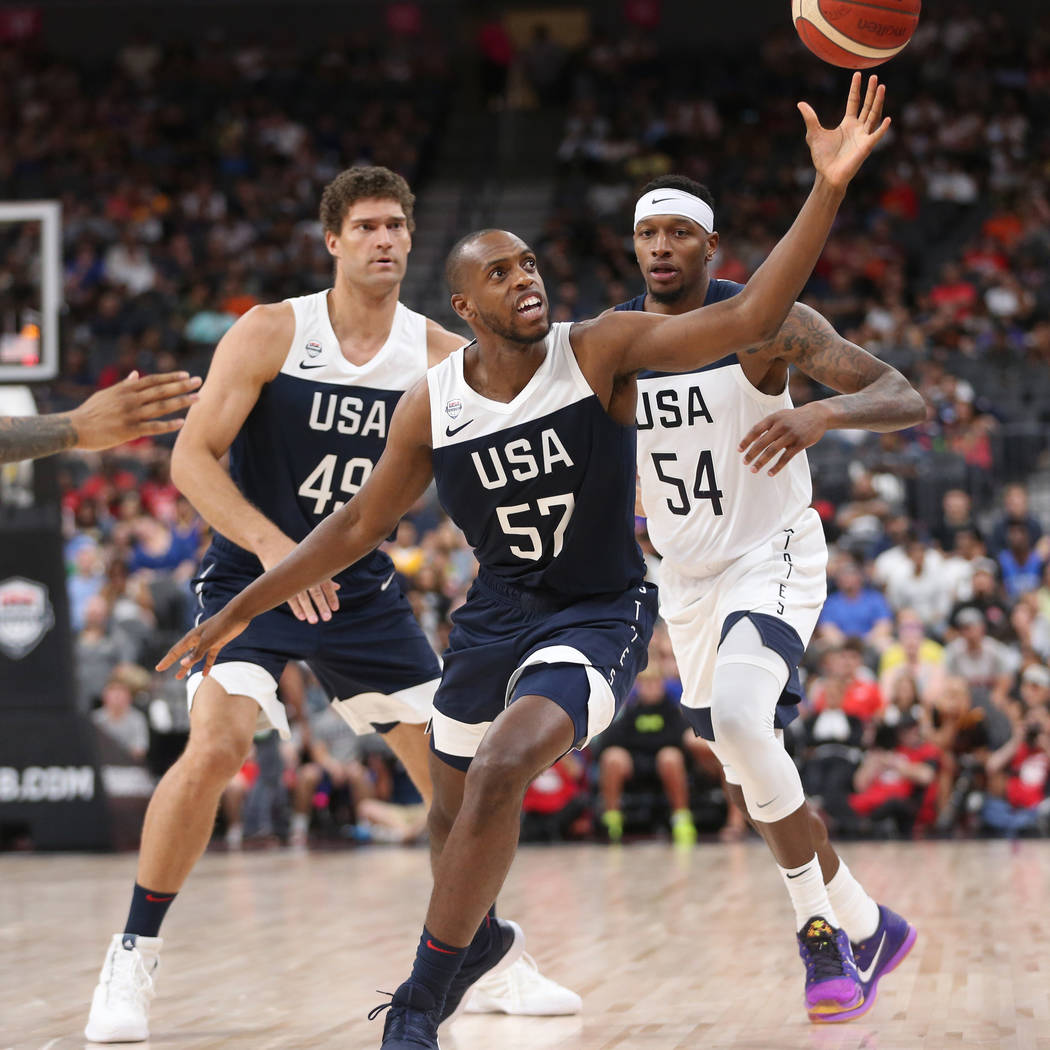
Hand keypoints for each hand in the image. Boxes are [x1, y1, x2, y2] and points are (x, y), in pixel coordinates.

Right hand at [70, 371, 201, 449]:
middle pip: (161, 390)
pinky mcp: (129, 431)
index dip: (170, 377)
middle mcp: (130, 399)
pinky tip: (182, 423)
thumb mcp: (106, 394)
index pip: (152, 380)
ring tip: (198, 398)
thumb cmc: (91, 412)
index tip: (186, 375)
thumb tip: (135, 374)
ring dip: (181, 402)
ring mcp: (130, 415)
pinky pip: (153, 427)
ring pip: (161, 406)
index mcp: (125, 390)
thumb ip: (124, 385)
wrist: (75, 428)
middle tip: (199, 382)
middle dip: (181, 386)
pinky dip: (168, 425)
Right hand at [156, 609, 249, 679]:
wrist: (237, 615)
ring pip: (194, 657)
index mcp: (191, 638)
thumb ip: (197, 653)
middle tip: (163, 671)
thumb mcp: (208, 641)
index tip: (158, 669)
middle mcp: (197, 640)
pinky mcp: (217, 643)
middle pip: (182, 654)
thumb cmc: (221, 625)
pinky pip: (209, 657)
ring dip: (187, 666)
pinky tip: (205, 674)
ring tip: (179, 677)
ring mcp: (207, 641)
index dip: (166, 661)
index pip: (175, 652)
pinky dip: (207, 665)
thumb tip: (183, 663)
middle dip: (173, 663)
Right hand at [257, 534, 339, 623]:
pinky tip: (301, 617)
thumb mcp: (311, 560)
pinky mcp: (280, 580)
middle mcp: (305, 571)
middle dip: (321, 605)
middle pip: (315, 590)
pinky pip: (288, 596)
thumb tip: (338, 588)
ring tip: (314, 621)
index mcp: (315, 566)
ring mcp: (292, 576)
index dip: (331, 596)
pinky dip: (296, 607)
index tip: (335, 608)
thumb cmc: (297, 553)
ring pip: (301, 595)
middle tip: (327, 618)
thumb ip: (324, 574)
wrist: (273, 543)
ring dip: (308, 609)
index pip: (326, 583)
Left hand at [739, 402, 831, 475]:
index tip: (739, 450)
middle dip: (751, 454)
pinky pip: (786, 457)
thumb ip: (766, 426)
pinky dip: (777, 467)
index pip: (756, 430)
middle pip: (762, 442)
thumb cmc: (794, 418)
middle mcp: (781, 425)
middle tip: (744, 463)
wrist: (817, 415)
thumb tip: (751, 441)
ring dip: (761, 462)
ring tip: (753, 470)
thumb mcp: (780, 416)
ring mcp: (791, 434)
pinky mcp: (800, 443)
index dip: (746, 440)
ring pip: (772, 451)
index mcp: (773, 418)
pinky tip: (770, 473)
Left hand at [800, 72, 890, 190]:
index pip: (854, 102)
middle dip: (871, 91)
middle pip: (867, 105)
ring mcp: (863, 137)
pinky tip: (887, 119)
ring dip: (878, 102)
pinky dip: (882, 129)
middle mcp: (858, 128)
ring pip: (874, 115)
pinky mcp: (866, 148)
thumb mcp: (814, 134)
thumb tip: (800, 103)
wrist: (827, 175)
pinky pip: (876, 136)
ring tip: (882, 87)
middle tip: (875, 76)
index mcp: (848, 124)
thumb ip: (810, 119)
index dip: (856, 89)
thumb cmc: (822, 157)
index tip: (858, 74)